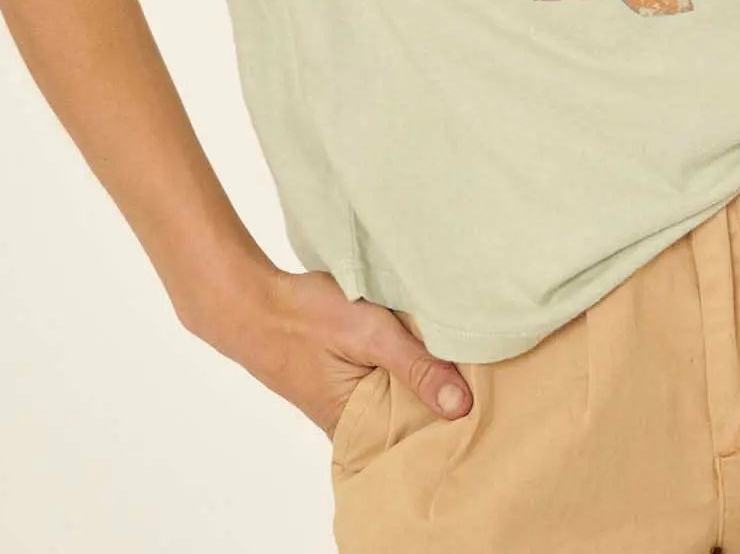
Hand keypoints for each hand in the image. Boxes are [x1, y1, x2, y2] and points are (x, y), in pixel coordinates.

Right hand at [183, 263, 473, 438]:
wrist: (254, 302)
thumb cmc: (305, 318)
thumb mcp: (370, 335)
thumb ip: (416, 367)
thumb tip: (462, 406)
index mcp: (355, 427)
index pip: (416, 437)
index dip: (450, 422)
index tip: (486, 406)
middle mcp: (353, 422)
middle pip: (411, 418)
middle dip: (441, 401)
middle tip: (484, 380)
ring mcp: (349, 400)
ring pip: (399, 396)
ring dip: (423, 379)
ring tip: (463, 361)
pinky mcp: (348, 378)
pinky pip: (385, 380)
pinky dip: (404, 366)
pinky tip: (426, 348)